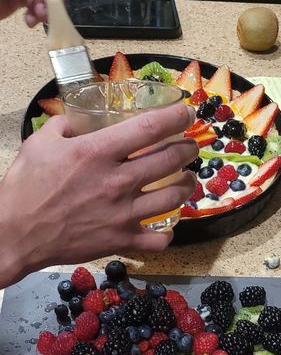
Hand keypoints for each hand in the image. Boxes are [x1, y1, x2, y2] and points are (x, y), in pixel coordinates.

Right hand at [0, 103, 197, 287]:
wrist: (16, 234)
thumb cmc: (25, 187)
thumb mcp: (41, 143)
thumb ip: (65, 126)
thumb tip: (81, 120)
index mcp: (98, 152)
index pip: (150, 128)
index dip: (176, 117)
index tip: (187, 114)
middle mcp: (117, 182)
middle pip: (170, 160)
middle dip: (187, 149)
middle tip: (190, 146)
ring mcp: (123, 214)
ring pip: (173, 198)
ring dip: (185, 185)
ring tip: (186, 179)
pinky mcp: (121, 240)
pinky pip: (158, 240)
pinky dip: (167, 234)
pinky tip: (166, 227)